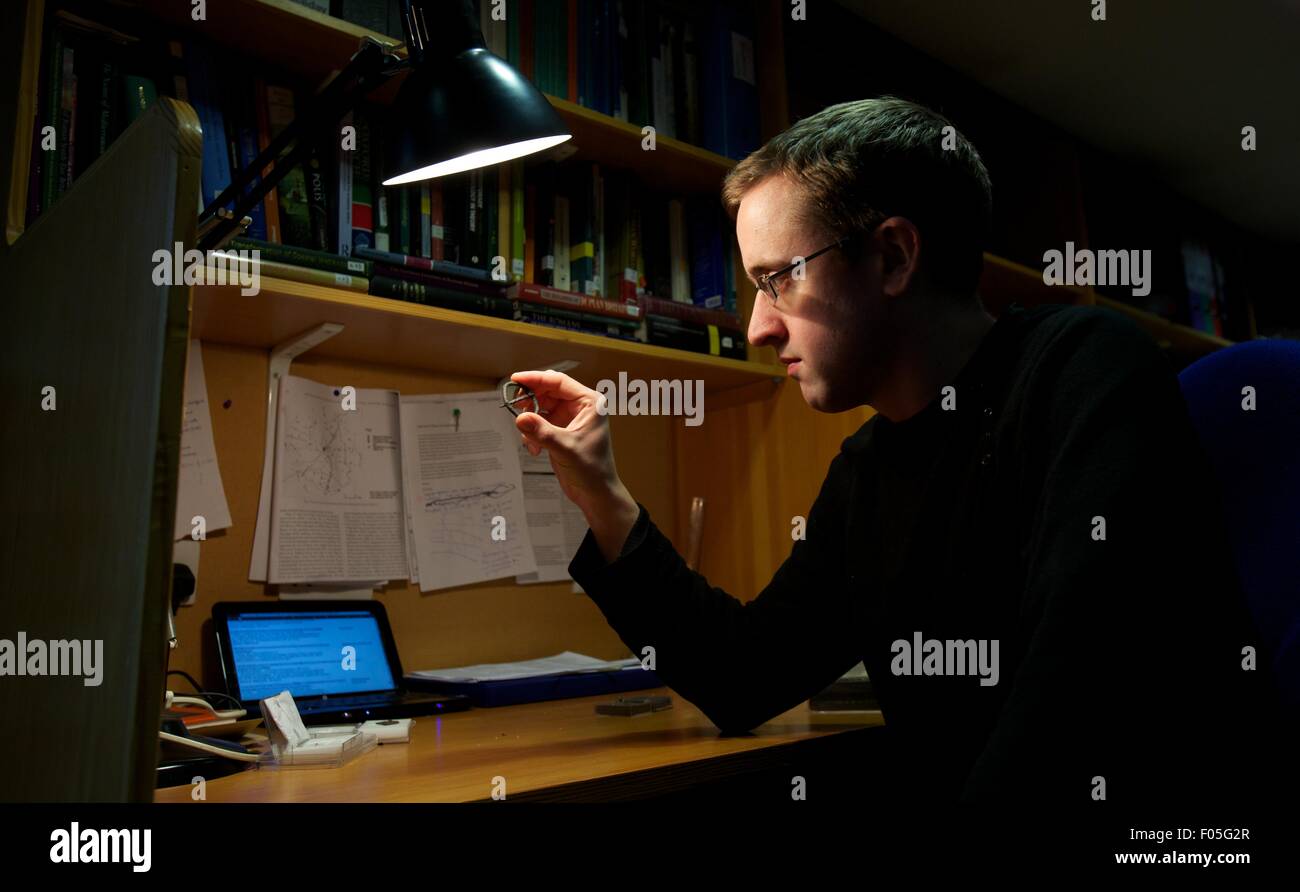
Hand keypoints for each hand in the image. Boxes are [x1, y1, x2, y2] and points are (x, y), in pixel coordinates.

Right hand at [509, 369, 637, 561]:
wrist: (596, 494)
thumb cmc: (592, 470)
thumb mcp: (565, 448)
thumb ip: (542, 432)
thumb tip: (520, 418)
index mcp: (589, 403)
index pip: (558, 382)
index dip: (535, 379)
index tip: (515, 379)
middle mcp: (580, 407)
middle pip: (547, 392)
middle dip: (530, 401)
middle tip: (515, 408)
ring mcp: (569, 419)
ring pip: (541, 407)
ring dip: (530, 421)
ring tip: (529, 439)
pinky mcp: (560, 431)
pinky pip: (539, 423)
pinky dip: (532, 433)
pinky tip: (534, 449)